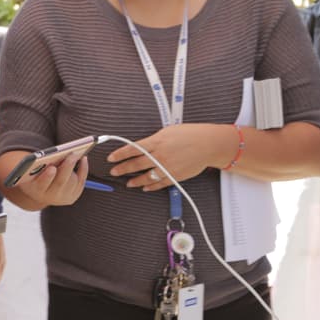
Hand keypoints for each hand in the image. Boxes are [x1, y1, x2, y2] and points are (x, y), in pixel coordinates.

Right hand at [11, 149, 88, 208]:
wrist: (41, 192)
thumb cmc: (34, 176)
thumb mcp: (31, 171)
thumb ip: (34, 165)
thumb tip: (47, 155)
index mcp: (36, 190)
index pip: (42, 185)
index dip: (47, 177)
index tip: (52, 168)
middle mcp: (50, 197)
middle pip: (60, 182)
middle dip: (67, 167)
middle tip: (72, 154)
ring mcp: (63, 198)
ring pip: (72, 181)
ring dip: (74, 166)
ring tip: (75, 154)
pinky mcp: (73, 196)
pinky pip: (81, 181)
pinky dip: (83, 168)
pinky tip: (83, 158)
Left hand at [107, 123, 229, 191]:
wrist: (209, 144)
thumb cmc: (190, 134)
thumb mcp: (167, 131)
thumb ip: (154, 140)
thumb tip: (143, 146)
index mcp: (156, 142)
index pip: (132, 149)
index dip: (119, 154)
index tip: (111, 158)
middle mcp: (160, 155)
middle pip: (136, 164)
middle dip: (122, 169)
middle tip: (114, 172)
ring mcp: (167, 167)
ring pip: (147, 177)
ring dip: (135, 181)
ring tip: (128, 183)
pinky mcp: (176, 176)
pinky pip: (160, 184)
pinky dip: (151, 186)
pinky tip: (144, 187)